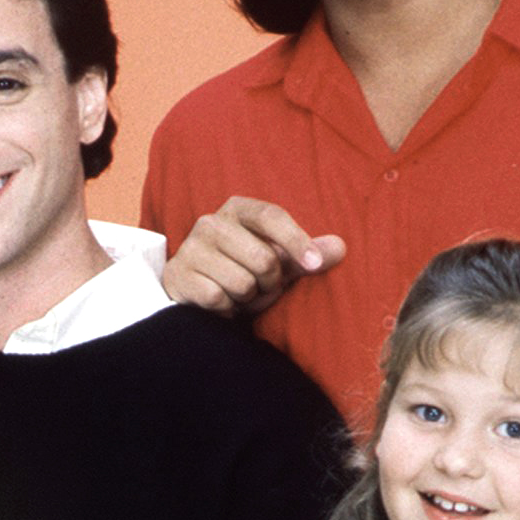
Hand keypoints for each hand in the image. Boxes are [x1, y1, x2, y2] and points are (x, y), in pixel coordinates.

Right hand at [160, 198, 345, 317]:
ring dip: (247, 299)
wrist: (196, 296)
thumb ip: (309, 255)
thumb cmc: (244, 272)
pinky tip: (219, 304)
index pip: (272, 216)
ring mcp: (191, 248)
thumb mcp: (279, 263)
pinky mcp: (178, 276)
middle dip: (269, 282)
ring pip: (242, 283)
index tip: (315, 264)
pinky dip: (226, 310)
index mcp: (238, 209)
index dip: (297, 241)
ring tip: (237, 294)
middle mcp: (211, 222)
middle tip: (259, 286)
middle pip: (263, 258)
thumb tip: (341, 248)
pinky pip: (218, 299)